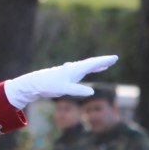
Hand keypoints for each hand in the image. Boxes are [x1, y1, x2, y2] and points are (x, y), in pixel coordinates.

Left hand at [3, 55, 117, 108]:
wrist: (33, 84)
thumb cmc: (48, 85)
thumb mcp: (64, 89)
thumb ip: (78, 90)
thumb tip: (91, 92)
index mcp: (75, 69)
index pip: (93, 64)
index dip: (104, 61)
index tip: (115, 58)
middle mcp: (73, 68)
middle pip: (90, 63)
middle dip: (102, 62)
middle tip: (113, 59)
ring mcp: (69, 71)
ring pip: (85, 66)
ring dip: (95, 65)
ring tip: (105, 65)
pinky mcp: (65, 76)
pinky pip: (80, 71)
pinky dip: (87, 70)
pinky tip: (88, 72)